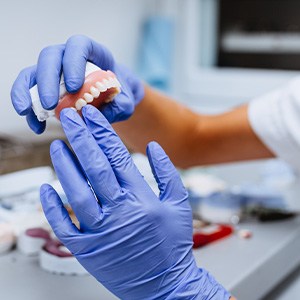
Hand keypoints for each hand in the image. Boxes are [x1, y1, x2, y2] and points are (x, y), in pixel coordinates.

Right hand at [11, 35, 143, 133]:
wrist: (114, 98)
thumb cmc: (119, 95)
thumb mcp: (126, 101)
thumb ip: (119, 106)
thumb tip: (96, 116)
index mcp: (92, 53)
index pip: (79, 45)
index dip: (73, 62)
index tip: (73, 86)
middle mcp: (69, 57)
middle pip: (50, 57)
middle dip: (47, 80)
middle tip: (50, 104)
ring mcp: (55, 71)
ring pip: (33, 72)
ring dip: (27, 92)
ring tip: (28, 112)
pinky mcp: (46, 86)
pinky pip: (31, 93)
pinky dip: (30, 109)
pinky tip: (37, 126)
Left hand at [40, 105, 229, 298]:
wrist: (165, 285)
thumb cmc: (173, 244)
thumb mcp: (180, 204)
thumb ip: (167, 172)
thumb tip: (153, 146)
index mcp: (141, 199)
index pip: (117, 157)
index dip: (103, 134)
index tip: (92, 116)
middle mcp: (118, 213)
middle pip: (94, 168)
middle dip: (80, 138)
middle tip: (70, 118)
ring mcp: (100, 233)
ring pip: (76, 193)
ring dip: (64, 166)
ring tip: (58, 145)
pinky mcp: (88, 250)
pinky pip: (65, 226)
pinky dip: (53, 207)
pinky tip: (46, 188)